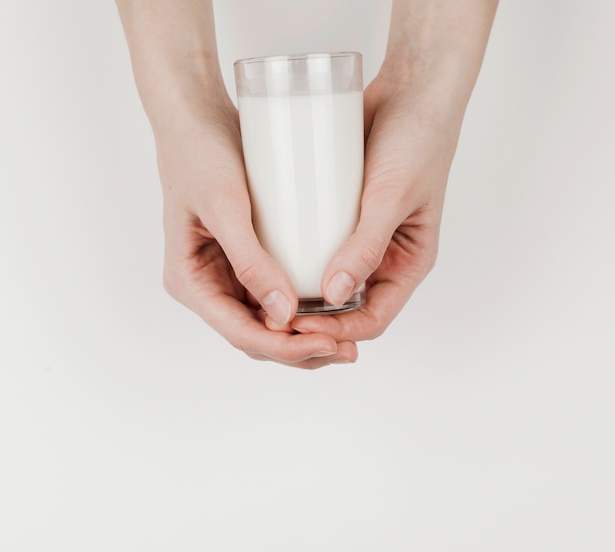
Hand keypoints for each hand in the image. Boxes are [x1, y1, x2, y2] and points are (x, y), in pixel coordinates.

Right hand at [157, 95, 357, 367]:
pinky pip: (274, 296)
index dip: (284, 348)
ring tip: (345, 340)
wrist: (195, 117)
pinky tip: (329, 310)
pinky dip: (300, 310)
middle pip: (255, 335)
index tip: (325, 345)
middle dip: (299, 349)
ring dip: (303, 336)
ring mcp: (225, 275)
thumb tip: (282, 315)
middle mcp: (206, 286)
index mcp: (190, 282)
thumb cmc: (200, 154)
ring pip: (267, 322)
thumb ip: (250, 262)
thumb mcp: (225, 207)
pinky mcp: (245, 259)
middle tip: (345, 351)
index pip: (240, 332)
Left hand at [291, 73, 461, 341]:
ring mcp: (359, 237)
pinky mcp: (339, 214)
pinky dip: (296, 259)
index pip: (372, 319)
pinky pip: (316, 246)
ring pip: (327, 280)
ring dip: (299, 292)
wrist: (411, 88)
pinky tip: (268, 259)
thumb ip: (367, 246)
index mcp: (407, 264)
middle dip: (312, 319)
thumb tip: (333, 296)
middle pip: (345, 306)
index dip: (336, 332)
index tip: (298, 327)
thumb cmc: (416, 142)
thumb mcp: (392, 197)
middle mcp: (383, 257)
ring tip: (265, 292)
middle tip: (273, 316)